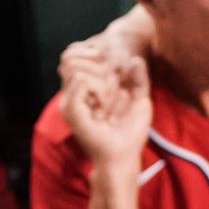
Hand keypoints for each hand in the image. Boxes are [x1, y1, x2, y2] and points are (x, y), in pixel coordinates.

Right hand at [61, 49, 152, 171]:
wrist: (123, 154)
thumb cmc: (130, 131)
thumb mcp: (140, 99)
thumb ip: (139, 77)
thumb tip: (134, 59)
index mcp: (83, 90)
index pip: (76, 54)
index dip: (96, 55)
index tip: (116, 74)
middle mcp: (71, 94)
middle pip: (73, 57)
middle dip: (102, 68)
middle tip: (112, 92)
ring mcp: (68, 102)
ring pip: (79, 68)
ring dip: (103, 81)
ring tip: (108, 102)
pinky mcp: (71, 109)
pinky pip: (81, 80)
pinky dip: (99, 89)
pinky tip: (103, 106)